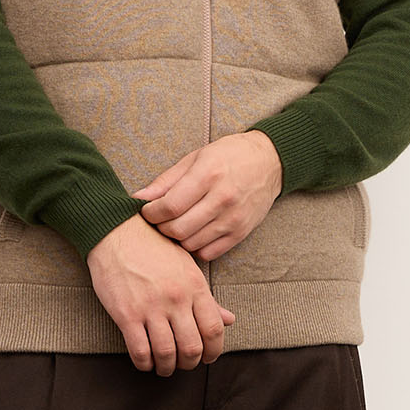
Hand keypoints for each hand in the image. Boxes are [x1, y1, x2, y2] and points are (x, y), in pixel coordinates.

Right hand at [87, 215, 236, 373]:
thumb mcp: (186, 267)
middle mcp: (176, 299)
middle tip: (185, 363)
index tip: (208, 357)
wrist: (116, 231)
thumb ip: (207, 298)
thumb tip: (229, 320)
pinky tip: (145, 362)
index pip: (214, 329)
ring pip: (167, 353)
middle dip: (190, 362)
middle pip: (192, 346)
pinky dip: (144, 363)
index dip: (214, 350)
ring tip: (165, 367)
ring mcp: (150, 308)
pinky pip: (140, 350)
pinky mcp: (126, 314)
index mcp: (194, 286)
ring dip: (167, 367)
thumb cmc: (153, 247)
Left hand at [133, 131, 282, 259]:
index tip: (147, 211)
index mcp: (208, 174)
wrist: (270, 162)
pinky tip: (194, 233)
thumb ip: (166, 181)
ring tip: (176, 225)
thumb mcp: (195, 158)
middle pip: (178, 229)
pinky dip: (195, 247)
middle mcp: (222, 198)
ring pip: (191, 244)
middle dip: (161, 227)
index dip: (151, 213)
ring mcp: (233, 218)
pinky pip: (209, 253)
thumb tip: (139, 198)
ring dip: (177, 238)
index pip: (170, 206)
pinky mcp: (241, 233)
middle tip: (159, 220)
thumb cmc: (229, 156)